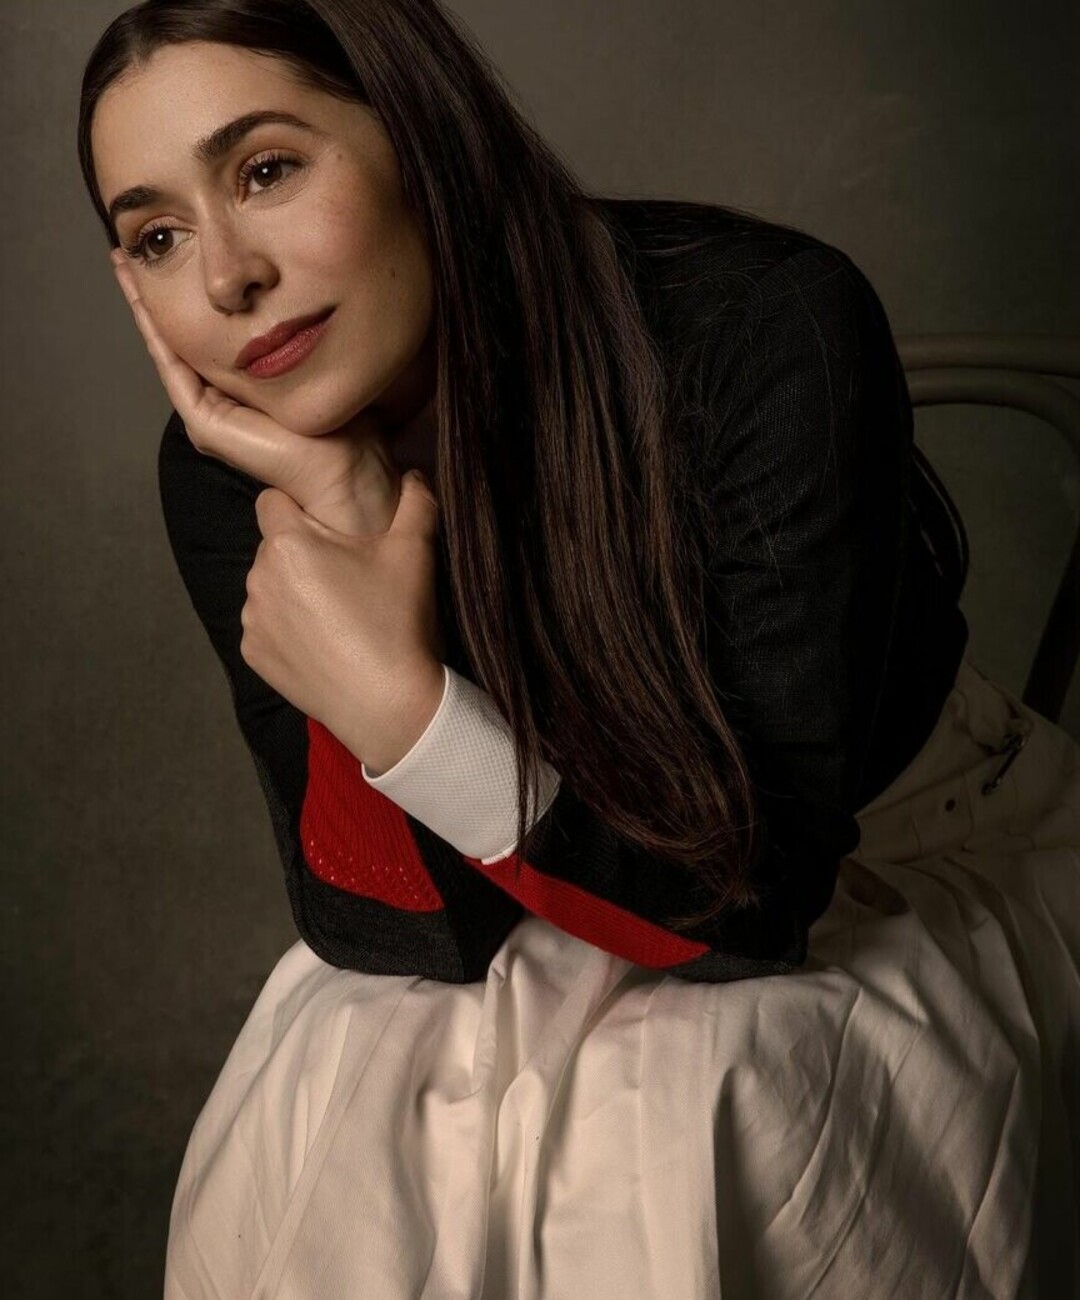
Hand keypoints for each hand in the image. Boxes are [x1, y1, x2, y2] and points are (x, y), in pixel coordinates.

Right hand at [110, 249, 400, 538]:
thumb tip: (306, 292)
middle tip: (132, 251)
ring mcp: (210, 414)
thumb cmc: (348, 427)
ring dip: (145, 306)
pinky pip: (172, 367)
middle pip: (181, 338)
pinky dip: (155, 331)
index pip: (209, 335)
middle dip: (156, 295)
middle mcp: (222, 403)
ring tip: (124, 263)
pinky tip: (141, 296)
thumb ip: (301, 339)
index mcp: (245, 392)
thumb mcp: (320, 364)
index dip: (190, 295)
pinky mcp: (206, 423)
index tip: (175, 253)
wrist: (347, 472)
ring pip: (168, 348)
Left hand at [242, 481, 444, 770]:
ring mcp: (251, 620)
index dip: (300, 507)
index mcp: (289, 542)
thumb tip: (416, 473)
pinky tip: (324, 643)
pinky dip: (287, 630)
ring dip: (292, 591)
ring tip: (337, 614)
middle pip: (273, 546)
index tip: (332, 530)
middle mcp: (257, 576)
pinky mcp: (253, 655)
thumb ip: (416, 501)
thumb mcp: (414, 552)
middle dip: (301, 552)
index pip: (272, 499)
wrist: (386, 704)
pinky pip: (265, 627)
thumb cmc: (396, 623)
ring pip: (268, 586)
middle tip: (347, 576)